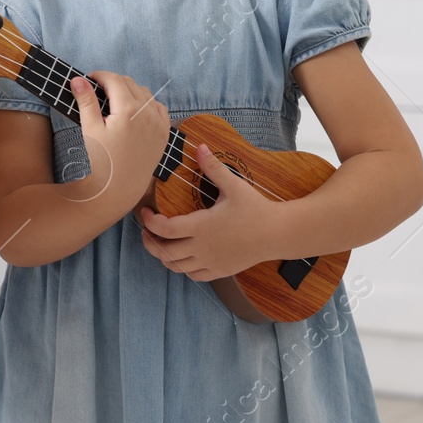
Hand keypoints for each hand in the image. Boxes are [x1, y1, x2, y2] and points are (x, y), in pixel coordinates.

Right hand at [69, 72, 169, 207]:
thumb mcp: (90, 128)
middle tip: (98, 91)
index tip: (89, 80)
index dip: (100, 76)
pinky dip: (147, 103)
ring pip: (145, 92)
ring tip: (114, 102)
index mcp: (128, 110)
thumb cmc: (102, 160)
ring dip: (130, 91)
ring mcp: (158, 122)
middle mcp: (147, 113)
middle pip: (129, 83)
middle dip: (113, 82)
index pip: (114, 79)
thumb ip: (86, 101)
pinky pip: (158, 107)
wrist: (120, 188)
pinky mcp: (164, 132)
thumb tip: (78, 79)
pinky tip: (134, 111)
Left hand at [137, 143, 283, 279]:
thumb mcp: (234, 186)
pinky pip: (194, 276)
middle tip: (146, 231)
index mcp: (201, 226)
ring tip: (161, 244)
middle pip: (164, 252)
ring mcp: (211, 262)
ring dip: (164, 257)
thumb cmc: (256, 209)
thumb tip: (199, 147)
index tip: (145, 212)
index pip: (164, 229)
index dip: (149, 222)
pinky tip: (183, 257)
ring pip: (177, 267)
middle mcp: (202, 247)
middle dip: (150, 242)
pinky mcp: (221, 271)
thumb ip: (214, 167)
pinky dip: (183, 268)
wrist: (278, 233)